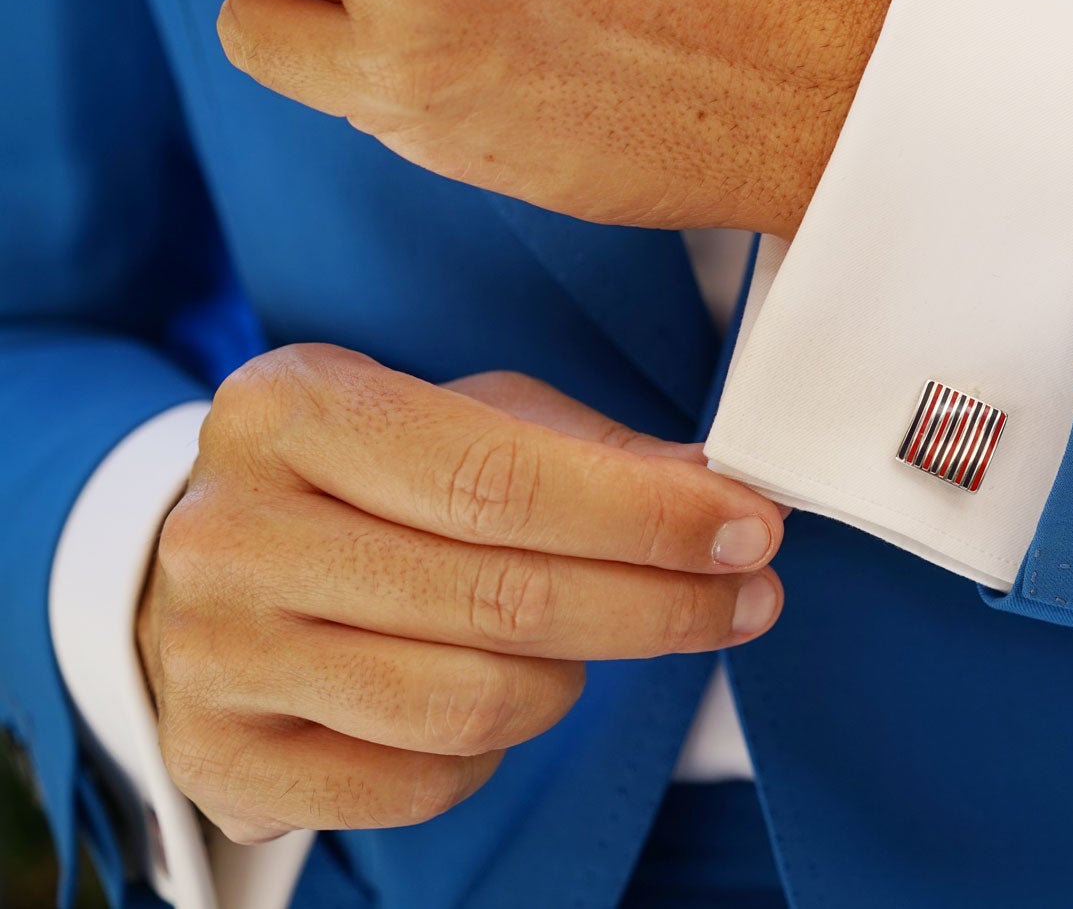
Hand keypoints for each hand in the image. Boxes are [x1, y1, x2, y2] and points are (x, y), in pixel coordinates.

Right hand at [136, 344, 785, 842]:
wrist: (204, 567)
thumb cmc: (365, 479)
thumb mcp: (464, 420)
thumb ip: (592, 454)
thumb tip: (721, 497)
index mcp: (292, 408)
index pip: (500, 479)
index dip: (645, 517)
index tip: (751, 530)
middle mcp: (234, 530)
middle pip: (500, 598)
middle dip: (657, 605)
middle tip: (748, 598)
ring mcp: (216, 653)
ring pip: (468, 702)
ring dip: (568, 680)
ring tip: (587, 641)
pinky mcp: (222, 758)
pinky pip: (419, 782)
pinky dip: (489, 750)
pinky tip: (497, 694)